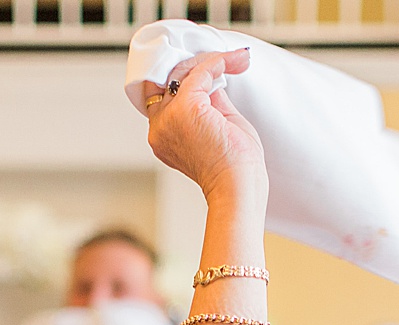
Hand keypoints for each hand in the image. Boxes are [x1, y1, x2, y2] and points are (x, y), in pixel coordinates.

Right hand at [142, 49, 266, 207]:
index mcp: (163, 137)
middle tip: (226, 62)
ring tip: (237, 60)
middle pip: (169, 80)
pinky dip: (220, 63)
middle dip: (197, 68)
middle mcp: (159, 127)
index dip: (186, 81)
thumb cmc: (235, 170)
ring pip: (183, 74)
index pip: (165, 97)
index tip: (211, 73)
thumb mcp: (218, 128)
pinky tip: (237, 61)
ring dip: (211, 63)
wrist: (238, 188)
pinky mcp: (185, 108)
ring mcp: (169, 117)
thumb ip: (210, 103)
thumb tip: (212, 78)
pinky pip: (201, 72)